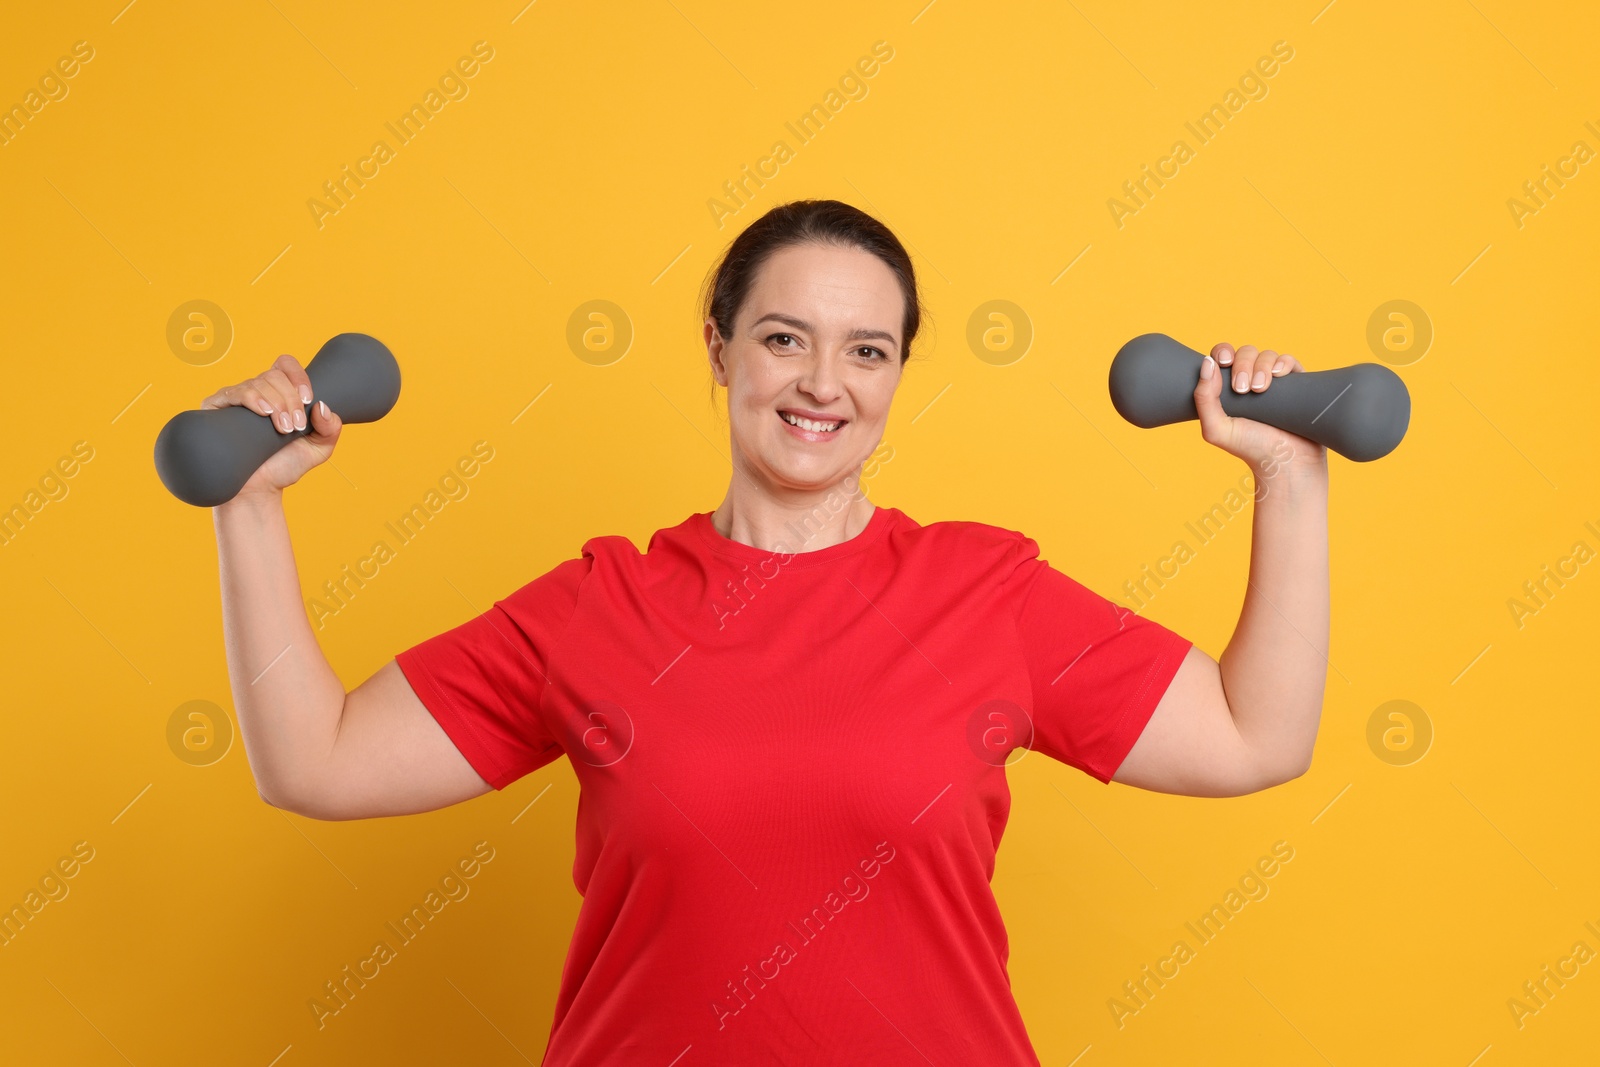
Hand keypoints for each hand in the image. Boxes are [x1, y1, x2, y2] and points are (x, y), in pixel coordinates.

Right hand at [200, 354, 342, 500]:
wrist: (258, 490)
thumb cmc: (284, 467)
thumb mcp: (319, 448)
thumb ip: (331, 427)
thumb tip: (322, 405)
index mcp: (279, 394)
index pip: (285, 365)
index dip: (298, 376)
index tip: (307, 400)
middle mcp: (256, 392)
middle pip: (274, 375)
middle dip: (290, 400)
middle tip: (294, 427)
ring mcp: (235, 399)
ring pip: (257, 383)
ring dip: (276, 404)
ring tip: (282, 429)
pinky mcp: (216, 408)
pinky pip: (233, 392)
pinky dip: (252, 399)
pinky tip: (263, 413)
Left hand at [1195, 342, 1326, 476]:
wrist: (1284, 461)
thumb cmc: (1249, 448)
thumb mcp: (1216, 429)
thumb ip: (1204, 399)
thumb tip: (1207, 364)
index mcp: (1228, 386)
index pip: (1223, 356)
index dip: (1222, 352)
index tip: (1222, 361)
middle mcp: (1250, 379)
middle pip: (1245, 353)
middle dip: (1242, 365)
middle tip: (1243, 389)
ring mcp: (1274, 381)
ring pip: (1266, 355)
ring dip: (1261, 367)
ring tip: (1260, 390)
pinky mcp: (1295, 383)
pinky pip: (1289, 361)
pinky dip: (1283, 363)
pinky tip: (1279, 376)